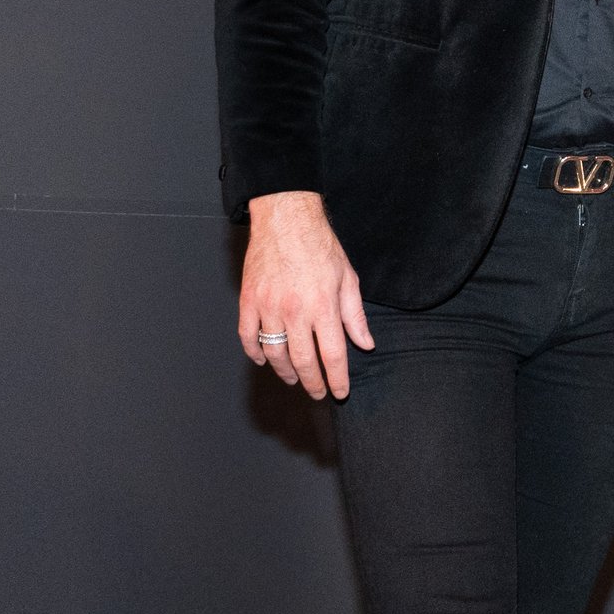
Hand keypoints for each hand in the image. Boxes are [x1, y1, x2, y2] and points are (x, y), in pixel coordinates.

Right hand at [240, 190, 373, 399]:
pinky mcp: (248, 301)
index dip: (336, 378)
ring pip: (274, 353)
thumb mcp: (348, 278)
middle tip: (317, 393)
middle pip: (302, 360)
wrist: (286, 220)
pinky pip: (248, 336)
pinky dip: (256, 353)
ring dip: (285, 372)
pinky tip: (265, 360)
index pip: (332, 354)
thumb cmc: (320, 246)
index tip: (340, 393)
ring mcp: (268, 307)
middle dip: (312, 382)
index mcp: (323, 305)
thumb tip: (365, 344)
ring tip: (295, 379)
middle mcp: (295, 310)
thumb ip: (355, 315)